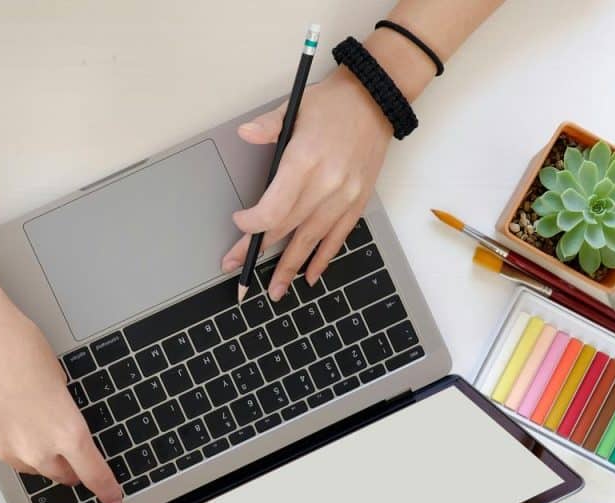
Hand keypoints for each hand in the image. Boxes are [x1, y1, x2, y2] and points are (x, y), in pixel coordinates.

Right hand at [0, 280, 122, 502]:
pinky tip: (7, 415)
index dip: (106, 488)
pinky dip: (11, 441)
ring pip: (30, 467)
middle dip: (70, 469)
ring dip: (40, 457)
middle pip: (61, 475)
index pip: (92, 473)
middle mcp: (36, 449)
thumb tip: (57, 422)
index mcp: (67, 432)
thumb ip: (61, 412)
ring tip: (36, 428)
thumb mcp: (58, 379)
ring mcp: (4, 448)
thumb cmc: (20, 346)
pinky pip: (3, 451)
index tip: (113, 497)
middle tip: (73, 458)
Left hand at [221, 66, 392, 300]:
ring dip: (290, 267)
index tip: (240, 225)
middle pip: (286, 228)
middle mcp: (326, 184)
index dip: (252, 225)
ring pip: (311, 240)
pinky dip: (323, 258)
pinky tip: (309, 276)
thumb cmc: (332, 103)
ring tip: (275, 290)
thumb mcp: (294, 107)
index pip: (273, 208)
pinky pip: (338, 237)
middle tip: (238, 271)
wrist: (376, 99)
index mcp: (305, 161)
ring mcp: (345, 196)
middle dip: (258, 252)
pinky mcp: (358, 201)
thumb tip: (244, 134)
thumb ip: (267, 127)